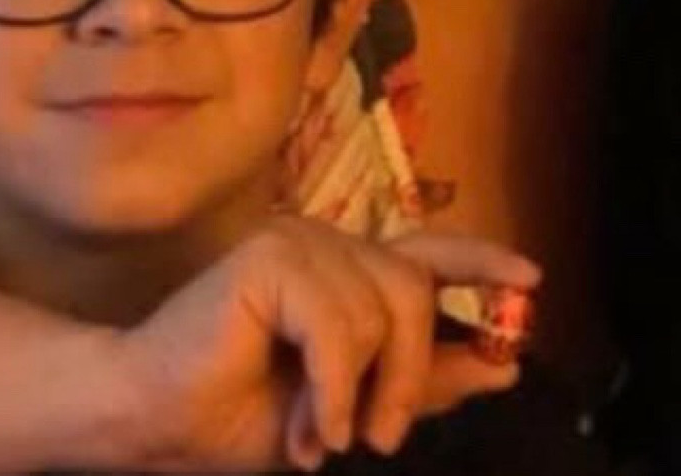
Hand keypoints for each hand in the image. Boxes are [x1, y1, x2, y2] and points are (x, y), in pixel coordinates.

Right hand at [114, 217, 538, 470]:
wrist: (148, 426)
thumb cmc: (237, 418)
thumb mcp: (349, 408)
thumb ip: (421, 382)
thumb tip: (503, 365)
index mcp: (348, 274)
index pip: (429, 252)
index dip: (483, 263)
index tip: (532, 281)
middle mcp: (330, 246)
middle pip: (414, 288)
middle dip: (416, 369)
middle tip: (386, 437)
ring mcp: (301, 242)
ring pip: (383, 308)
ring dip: (363, 390)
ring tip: (326, 437)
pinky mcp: (272, 257)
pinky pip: (340, 324)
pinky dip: (335, 386)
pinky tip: (312, 429)